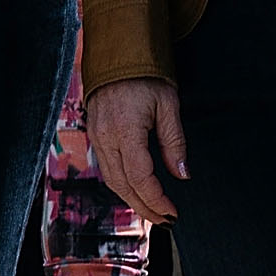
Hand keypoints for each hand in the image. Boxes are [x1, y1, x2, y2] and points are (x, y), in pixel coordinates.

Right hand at [85, 78, 183, 222]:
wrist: (117, 55)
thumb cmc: (145, 76)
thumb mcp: (168, 106)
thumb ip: (174, 143)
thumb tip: (182, 174)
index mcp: (125, 130)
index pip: (139, 177)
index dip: (156, 199)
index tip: (173, 212)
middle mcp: (105, 137)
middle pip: (122, 185)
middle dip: (144, 207)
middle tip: (165, 220)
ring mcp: (96, 136)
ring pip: (111, 180)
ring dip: (132, 199)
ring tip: (153, 211)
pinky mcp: (94, 135)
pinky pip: (106, 167)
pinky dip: (121, 184)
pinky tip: (135, 190)